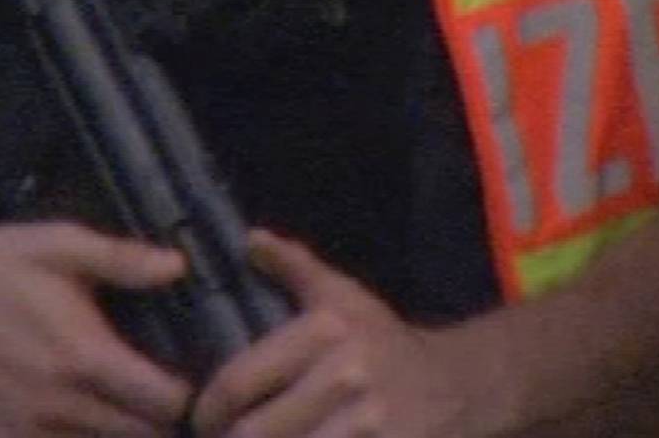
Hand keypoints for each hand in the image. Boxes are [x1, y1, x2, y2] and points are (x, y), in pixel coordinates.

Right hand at [0, 220, 189, 436]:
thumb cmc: (4, 267)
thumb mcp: (66, 246)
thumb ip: (124, 260)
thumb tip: (179, 266)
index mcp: (84, 356)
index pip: (160, 403)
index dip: (191, 398)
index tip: (205, 380)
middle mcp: (59, 406)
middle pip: (139, 437)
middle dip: (167, 422)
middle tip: (186, 400)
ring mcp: (27, 431)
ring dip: (128, 436)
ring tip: (145, 410)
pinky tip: (99, 423)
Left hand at [193, 232, 466, 437]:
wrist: (453, 386)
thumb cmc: (384, 341)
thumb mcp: (345, 296)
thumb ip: (295, 267)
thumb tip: (249, 239)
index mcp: (328, 330)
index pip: (237, 383)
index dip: (208, 409)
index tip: (205, 418)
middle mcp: (346, 377)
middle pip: (249, 436)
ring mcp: (364, 427)